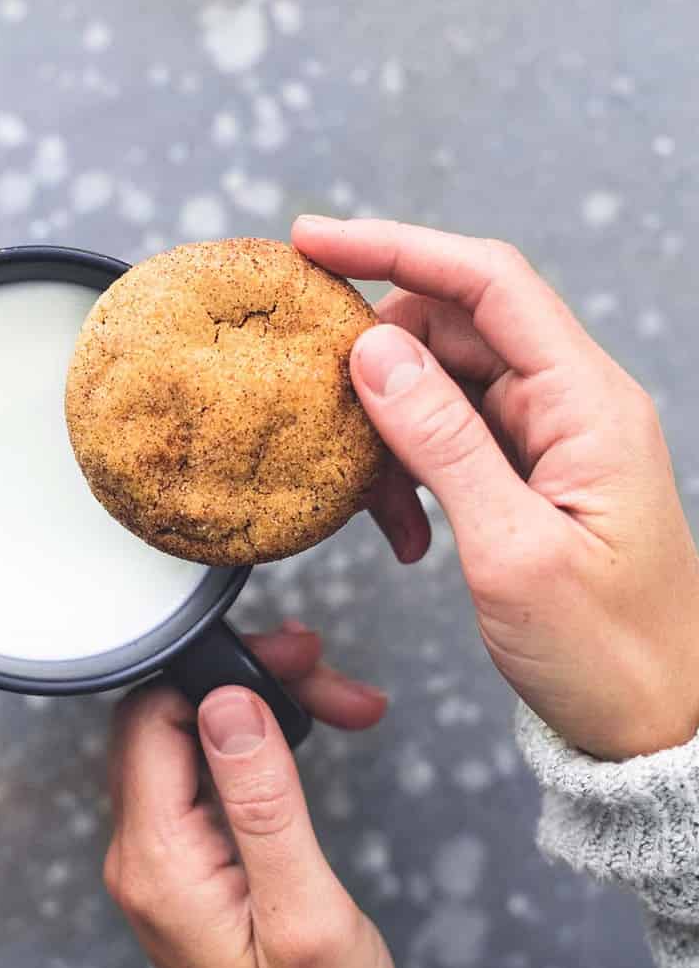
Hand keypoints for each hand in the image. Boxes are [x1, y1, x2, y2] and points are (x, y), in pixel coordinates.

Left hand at [105, 629, 402, 967]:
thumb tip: (229, 703)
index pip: (153, 718)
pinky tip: (310, 742)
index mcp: (157, 865)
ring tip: (339, 707)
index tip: (299, 664)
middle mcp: (141, 857)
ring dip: (261, 711)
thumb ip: (265, 804)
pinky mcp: (188, 872)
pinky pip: (204, 781)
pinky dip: (258, 749)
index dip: (223, 673)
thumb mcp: (308, 918)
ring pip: (190, 743)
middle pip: (169, 720)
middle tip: (334, 683)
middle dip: (250, 682)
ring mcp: (159, 865)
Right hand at [294, 215, 698, 762]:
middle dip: (379, 356)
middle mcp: (576, 405)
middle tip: (313, 400)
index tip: (312, 241)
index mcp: (589, 405)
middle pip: (458, 327)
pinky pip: (454, 440)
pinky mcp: (535, 477)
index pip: (489, 283)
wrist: (655, 726)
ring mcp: (555, 440)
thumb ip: (441, 442)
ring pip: (445, 385)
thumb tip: (373, 350)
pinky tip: (403, 532)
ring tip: (370, 503)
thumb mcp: (511, 551)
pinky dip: (411, 472)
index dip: (397, 246)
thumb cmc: (606, 653)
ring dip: (390, 431)